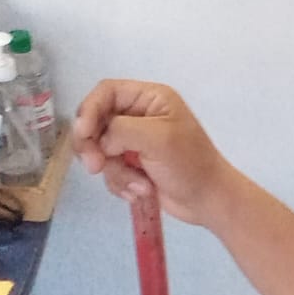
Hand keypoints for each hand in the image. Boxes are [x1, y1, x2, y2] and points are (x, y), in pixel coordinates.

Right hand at [73, 80, 233, 225]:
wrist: (209, 202)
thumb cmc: (190, 166)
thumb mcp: (158, 139)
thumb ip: (121, 130)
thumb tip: (98, 141)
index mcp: (150, 98)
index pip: (106, 92)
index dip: (89, 110)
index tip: (84, 135)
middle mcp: (140, 116)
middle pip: (96, 122)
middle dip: (95, 147)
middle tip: (96, 166)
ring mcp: (135, 142)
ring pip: (101, 150)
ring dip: (116, 171)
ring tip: (140, 185)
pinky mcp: (133, 165)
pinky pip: (110, 170)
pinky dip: (122, 184)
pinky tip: (142, 192)